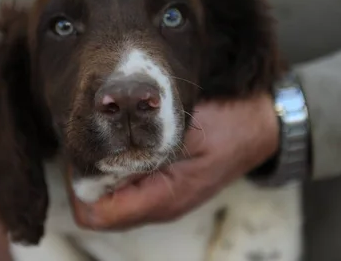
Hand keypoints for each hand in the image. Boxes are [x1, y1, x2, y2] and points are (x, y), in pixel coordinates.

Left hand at [69, 93, 279, 230]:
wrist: (261, 126)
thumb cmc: (230, 126)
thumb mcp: (187, 130)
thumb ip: (145, 145)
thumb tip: (99, 148)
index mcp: (162, 198)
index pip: (97, 214)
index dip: (79, 185)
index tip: (80, 149)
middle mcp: (158, 205)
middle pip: (99, 209)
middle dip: (85, 177)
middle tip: (86, 138)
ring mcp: (161, 197)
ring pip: (111, 198)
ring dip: (100, 171)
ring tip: (102, 136)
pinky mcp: (163, 184)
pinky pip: (126, 186)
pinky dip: (116, 166)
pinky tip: (120, 139)